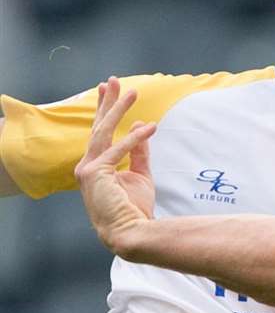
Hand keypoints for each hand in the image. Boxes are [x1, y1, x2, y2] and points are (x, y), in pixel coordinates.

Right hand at [74, 78, 157, 257]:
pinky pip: (117, 150)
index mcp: (96, 165)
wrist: (131, 232)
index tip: (110, 90)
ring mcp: (87, 169)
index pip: (100, 133)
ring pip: (103, 132)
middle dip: (106, 102)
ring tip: (132, 92)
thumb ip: (139, 152)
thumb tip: (143, 126)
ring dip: (118, 110)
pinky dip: (134, 138)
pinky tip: (149, 128)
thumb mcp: (140, 175)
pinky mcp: (94, 174)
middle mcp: (87, 165)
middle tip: (114, 80)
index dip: (105, 110)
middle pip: (97, 127)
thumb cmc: (135, 208)